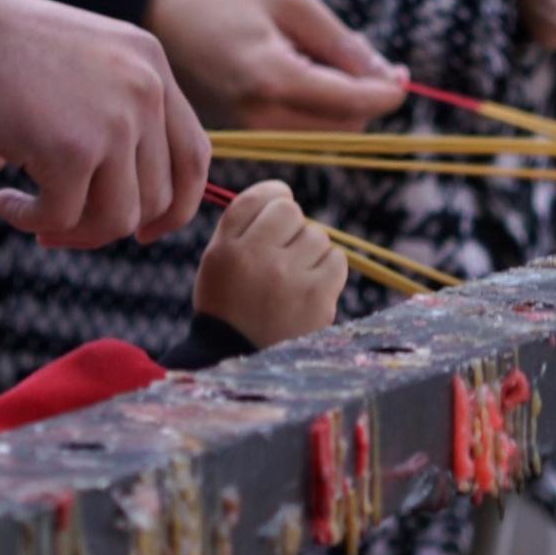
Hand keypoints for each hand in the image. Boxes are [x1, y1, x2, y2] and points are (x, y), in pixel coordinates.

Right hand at [0, 0, 209, 251]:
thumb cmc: (3, 43)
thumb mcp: (85, 62)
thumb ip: (116, 115)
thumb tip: (127, 207)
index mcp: (152, 64)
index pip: (194, 154)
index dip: (176, 205)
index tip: (144, 230)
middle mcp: (146, 89)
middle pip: (158, 196)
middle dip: (108, 226)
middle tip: (61, 226)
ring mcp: (114, 119)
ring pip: (117, 218)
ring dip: (71, 229)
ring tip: (30, 214)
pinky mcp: (71, 148)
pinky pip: (61, 216)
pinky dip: (30, 220)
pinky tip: (2, 201)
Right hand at [144, 0, 402, 131]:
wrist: (160, 23)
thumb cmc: (224, 1)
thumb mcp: (288, 0)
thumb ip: (339, 40)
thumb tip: (385, 76)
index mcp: (274, 79)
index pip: (352, 102)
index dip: (387, 92)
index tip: (403, 75)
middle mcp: (263, 115)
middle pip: (346, 124)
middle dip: (365, 92)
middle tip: (361, 49)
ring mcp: (253, 129)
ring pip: (327, 130)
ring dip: (343, 99)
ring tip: (324, 51)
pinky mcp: (249, 131)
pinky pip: (303, 127)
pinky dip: (318, 104)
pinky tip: (303, 66)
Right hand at [190, 177, 351, 350]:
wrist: (241, 359)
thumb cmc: (230, 304)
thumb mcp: (218, 261)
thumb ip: (243, 226)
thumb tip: (285, 194)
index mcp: (226, 248)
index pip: (257, 198)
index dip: (274, 195)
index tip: (279, 205)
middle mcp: (255, 257)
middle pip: (290, 211)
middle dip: (291, 227)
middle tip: (283, 253)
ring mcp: (287, 277)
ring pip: (316, 235)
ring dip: (310, 249)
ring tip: (296, 274)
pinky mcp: (316, 297)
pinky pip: (337, 259)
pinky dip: (328, 268)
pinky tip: (313, 284)